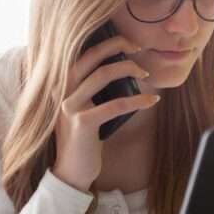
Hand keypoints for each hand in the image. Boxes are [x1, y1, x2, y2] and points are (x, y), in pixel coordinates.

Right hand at [52, 35, 159, 192]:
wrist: (71, 171)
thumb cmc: (84, 137)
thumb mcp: (84, 107)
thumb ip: (93, 88)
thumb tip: (124, 68)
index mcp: (62, 82)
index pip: (84, 52)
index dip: (109, 42)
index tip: (131, 44)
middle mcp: (62, 89)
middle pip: (91, 56)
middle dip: (118, 46)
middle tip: (140, 49)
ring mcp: (70, 106)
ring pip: (103, 75)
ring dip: (129, 70)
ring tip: (146, 75)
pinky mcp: (82, 123)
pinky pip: (115, 105)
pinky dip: (137, 101)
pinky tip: (152, 101)